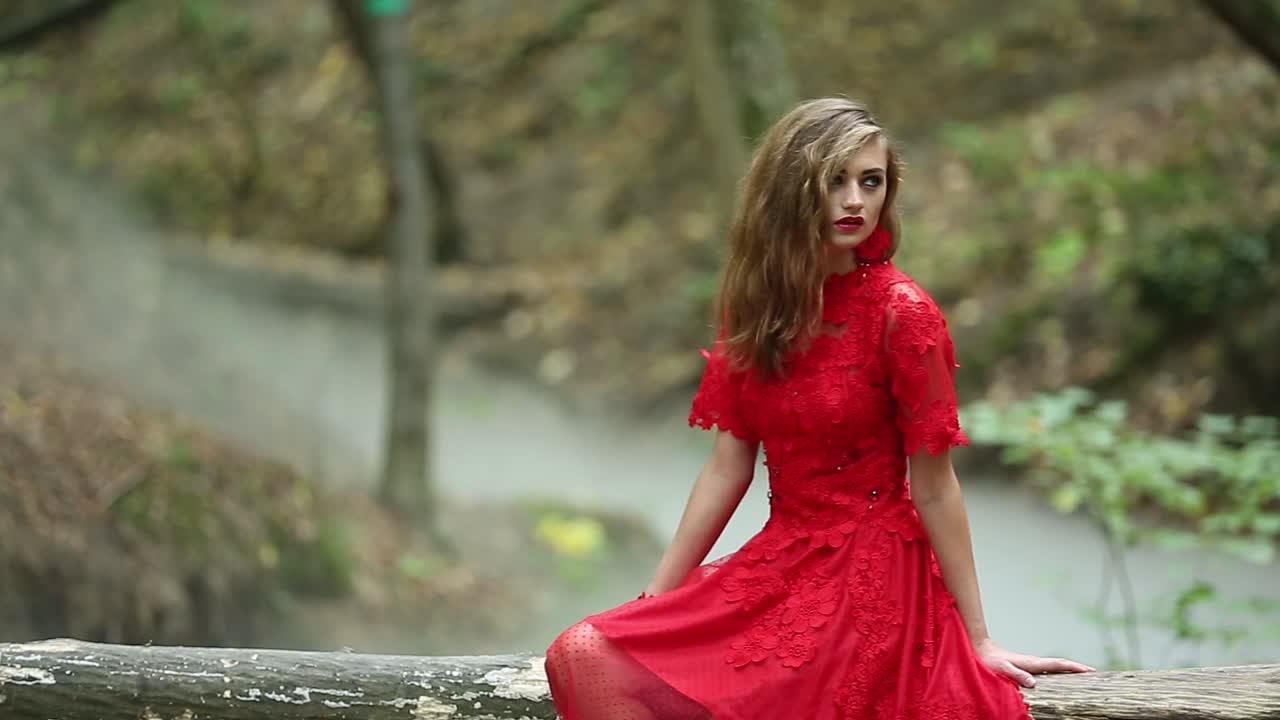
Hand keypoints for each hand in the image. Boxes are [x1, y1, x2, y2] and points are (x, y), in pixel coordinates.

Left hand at [972, 638, 1095, 687]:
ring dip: (1069, 670)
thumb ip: (1017, 674)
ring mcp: (1031, 664)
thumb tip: (1034, 682)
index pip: (1057, 665)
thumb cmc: (989, 660)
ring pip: (1055, 667)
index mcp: (1031, 663)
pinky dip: (1058, 672)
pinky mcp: (1026, 666)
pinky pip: (1047, 670)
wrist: (980, 648)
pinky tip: (1060, 678)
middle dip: (1077, 669)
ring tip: (1083, 677)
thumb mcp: (1002, 668)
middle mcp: (1034, 662)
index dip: (1074, 668)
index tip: (1090, 671)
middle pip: (1061, 665)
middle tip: (1094, 674)